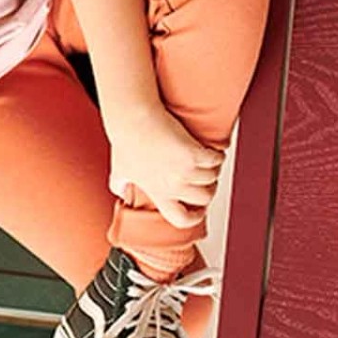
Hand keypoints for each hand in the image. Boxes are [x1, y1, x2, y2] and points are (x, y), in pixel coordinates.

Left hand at [107, 103, 224, 229]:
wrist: (132, 118)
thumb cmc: (126, 139)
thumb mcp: (120, 169)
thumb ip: (119, 184)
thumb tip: (121, 190)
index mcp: (157, 192)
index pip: (181, 219)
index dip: (194, 217)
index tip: (198, 209)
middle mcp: (172, 185)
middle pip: (204, 198)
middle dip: (208, 188)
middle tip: (207, 177)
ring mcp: (184, 171)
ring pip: (212, 177)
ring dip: (214, 169)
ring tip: (210, 161)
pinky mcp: (193, 153)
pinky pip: (216, 159)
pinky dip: (218, 155)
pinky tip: (215, 150)